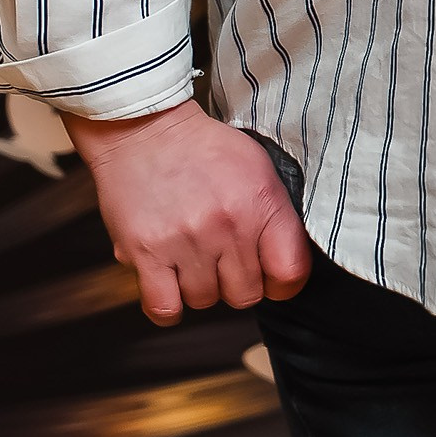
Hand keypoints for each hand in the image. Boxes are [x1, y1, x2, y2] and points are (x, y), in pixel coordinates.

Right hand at [64, 99, 313, 325]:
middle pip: (245, 295)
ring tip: (190, 258)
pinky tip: (169, 286)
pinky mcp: (145, 252)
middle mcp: (227, 225)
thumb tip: (283, 258)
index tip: (270, 278)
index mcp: (261, 203)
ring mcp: (185, 241)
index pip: (290, 273)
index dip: (282, 284)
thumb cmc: (202, 147)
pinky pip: (164, 308)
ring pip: (204, 301)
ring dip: (198, 287)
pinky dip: (168, 306)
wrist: (145, 128)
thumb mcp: (258, 167)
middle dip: (235, 284)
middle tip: (222, 261)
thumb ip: (275, 213)